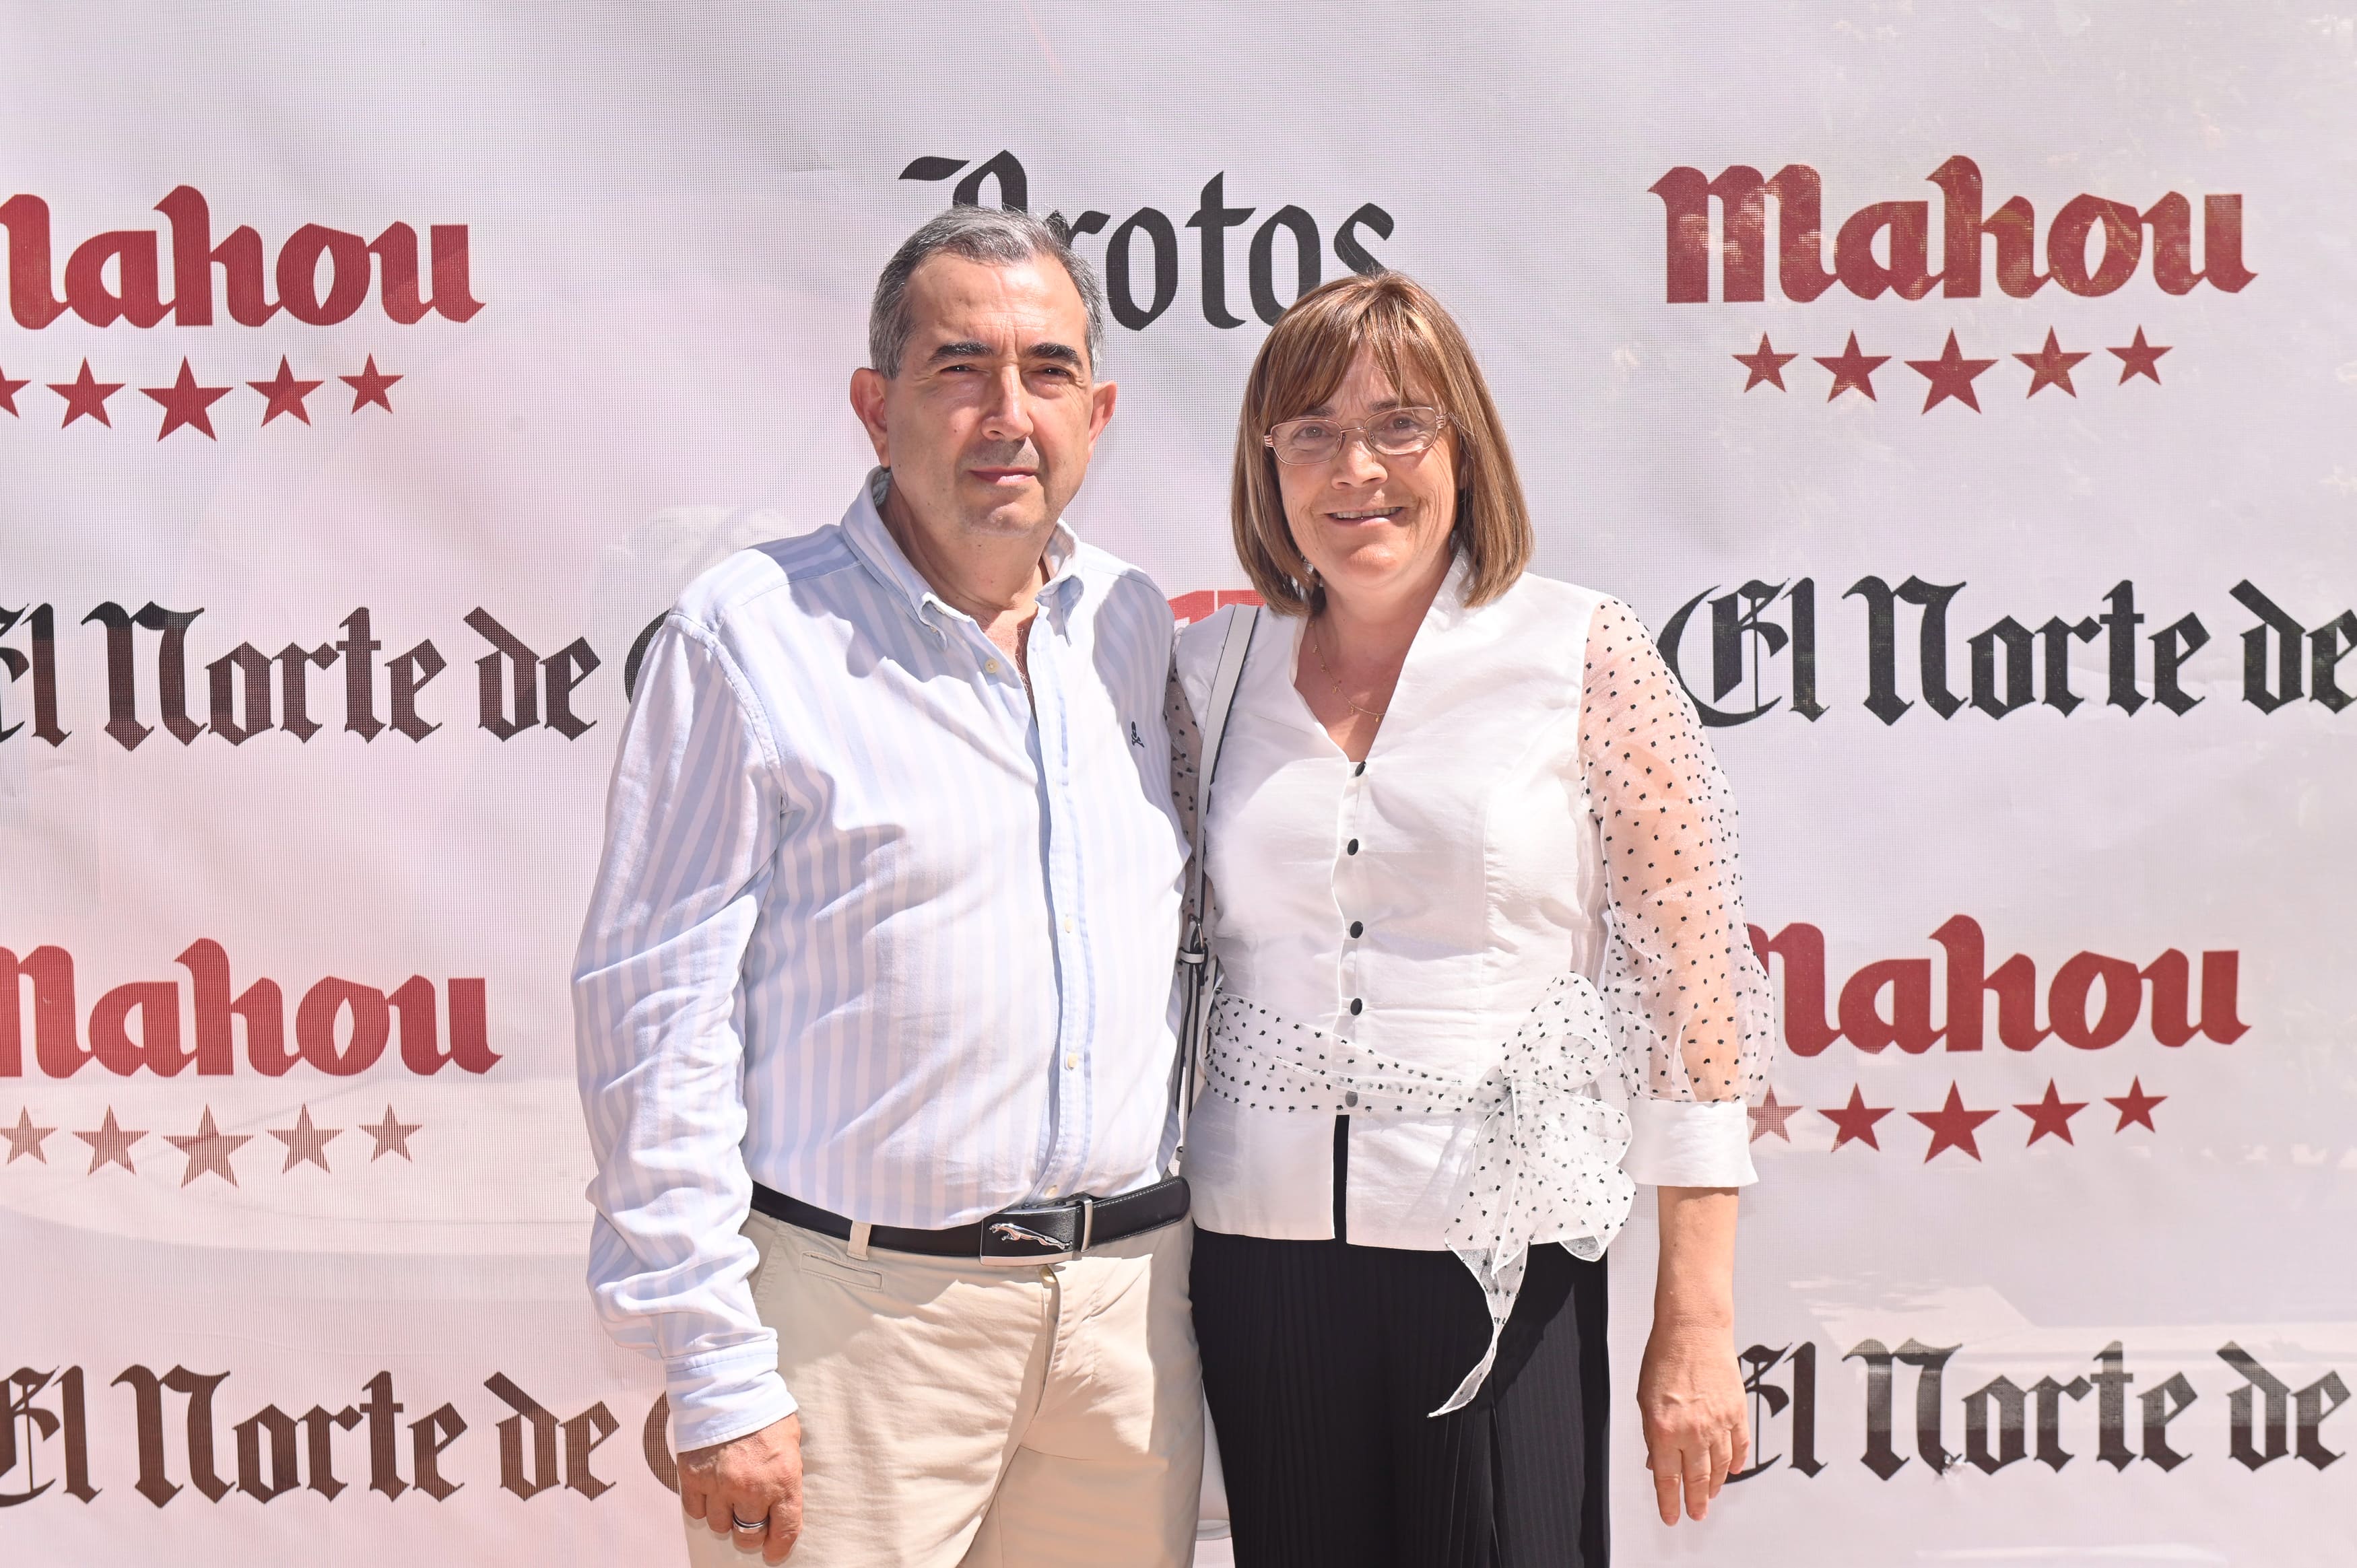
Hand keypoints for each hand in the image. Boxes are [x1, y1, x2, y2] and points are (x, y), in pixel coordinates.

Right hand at [679, 1413, 803, 1562]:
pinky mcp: (693, 1477)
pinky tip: (710, 1491)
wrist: (729, 1385)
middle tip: (749, 1521)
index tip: (773, 1552)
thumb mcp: (791, 1441)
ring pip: (720, 1525)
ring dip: (725, 1517)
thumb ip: (787, 1472)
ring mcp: (720, 1485)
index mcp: (783, 1480)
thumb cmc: (764, 1409)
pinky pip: (696, 1510)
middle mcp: (751, 1489)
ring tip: (729, 1498)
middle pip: (748, 1534)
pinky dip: (703, 1506)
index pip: (785, 1531)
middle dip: (750, 1532)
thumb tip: (784, 1496)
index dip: (779, 1547)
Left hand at [1635, 1321, 1747, 1525]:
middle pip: (1697, 1478)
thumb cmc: (1664, 1358)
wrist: (1694, 1330)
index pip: (1667, 1478)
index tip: (1671, 1516)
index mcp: (1665, 1429)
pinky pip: (1739, 1446)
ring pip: (1720, 1467)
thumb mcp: (1645, 1399)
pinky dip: (1737, 1461)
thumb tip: (1657, 1461)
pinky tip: (1733, 1471)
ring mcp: (1718, 1423)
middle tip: (1696, 1515)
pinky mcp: (1736, 1412)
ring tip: (1712, 1496)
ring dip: (1715, 1485)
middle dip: (1696, 1501)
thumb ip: (1652, 1434)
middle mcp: (1694, 1431)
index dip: (1669, 1502)